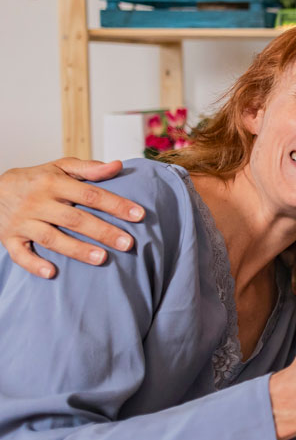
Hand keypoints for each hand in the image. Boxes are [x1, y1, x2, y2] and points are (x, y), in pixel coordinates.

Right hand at [0, 158, 142, 278]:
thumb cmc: (36, 180)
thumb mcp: (59, 167)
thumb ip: (89, 168)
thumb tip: (117, 166)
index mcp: (53, 183)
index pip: (90, 195)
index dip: (116, 204)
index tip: (139, 215)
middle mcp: (38, 202)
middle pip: (75, 219)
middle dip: (103, 232)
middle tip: (128, 243)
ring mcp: (23, 222)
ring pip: (52, 238)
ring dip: (77, 250)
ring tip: (102, 259)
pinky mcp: (9, 238)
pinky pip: (20, 254)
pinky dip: (34, 264)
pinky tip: (52, 273)